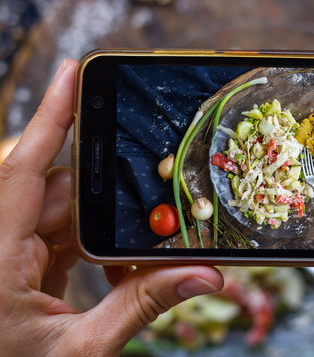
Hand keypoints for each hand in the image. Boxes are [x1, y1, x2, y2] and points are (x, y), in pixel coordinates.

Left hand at [0, 60, 223, 355]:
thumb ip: (141, 307)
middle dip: (105, 198)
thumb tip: (203, 276)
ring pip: (58, 214)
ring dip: (100, 229)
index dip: (50, 119)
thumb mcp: (81, 349)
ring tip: (131, 255)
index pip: (21, 171)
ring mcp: (5, 255)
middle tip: (147, 201)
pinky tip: (114, 267)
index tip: (72, 75)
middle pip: (54, 193)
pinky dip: (90, 246)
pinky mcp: (16, 267)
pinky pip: (56, 237)